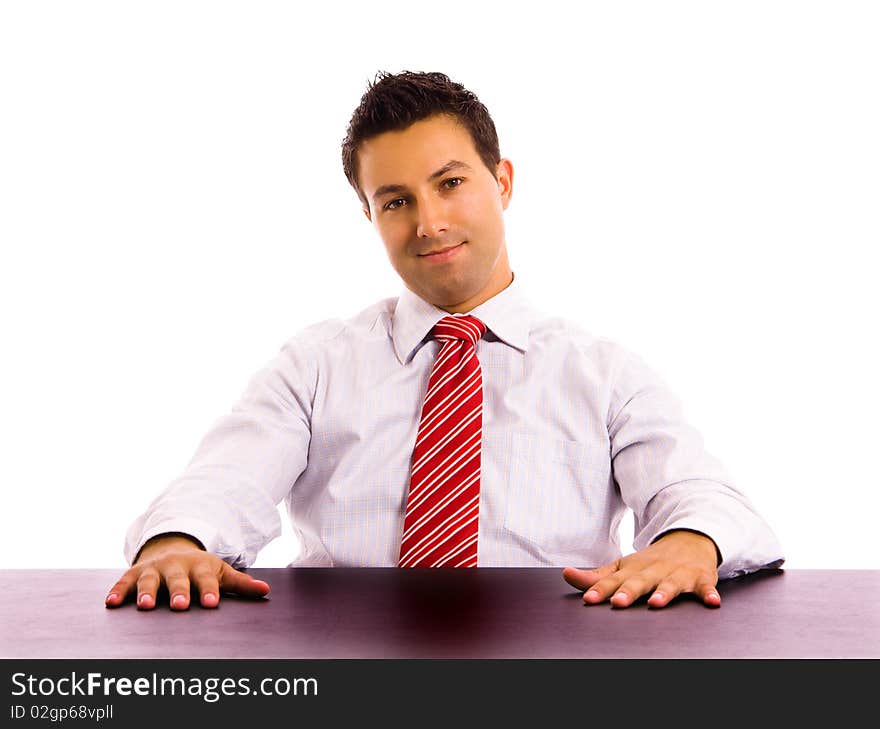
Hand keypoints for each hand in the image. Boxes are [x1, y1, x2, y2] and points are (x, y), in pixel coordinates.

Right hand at [104, 533, 269, 610]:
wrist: (173, 548)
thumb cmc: (201, 568)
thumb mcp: (221, 572)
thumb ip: (241, 584)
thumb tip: (265, 591)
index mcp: (200, 567)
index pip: (206, 581)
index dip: (209, 592)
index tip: (211, 604)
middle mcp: (176, 566)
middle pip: (178, 580)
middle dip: (178, 592)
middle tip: (180, 605)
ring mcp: (154, 569)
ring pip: (149, 581)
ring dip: (146, 592)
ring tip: (145, 606)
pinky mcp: (134, 572)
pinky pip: (123, 582)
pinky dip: (117, 591)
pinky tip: (110, 604)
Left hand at [562, 530, 720, 608]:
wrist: (688, 540)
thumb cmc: (650, 561)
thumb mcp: (622, 567)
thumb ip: (595, 576)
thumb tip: (565, 575)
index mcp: (632, 569)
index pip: (613, 580)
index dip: (600, 590)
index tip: (588, 599)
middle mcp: (653, 570)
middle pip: (639, 582)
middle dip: (628, 591)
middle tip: (617, 602)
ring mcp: (677, 573)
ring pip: (670, 583)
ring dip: (664, 592)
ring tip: (656, 603)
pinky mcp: (700, 578)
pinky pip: (705, 587)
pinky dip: (709, 593)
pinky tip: (712, 602)